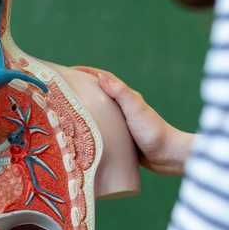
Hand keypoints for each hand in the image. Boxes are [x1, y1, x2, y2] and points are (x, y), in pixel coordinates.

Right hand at [75, 66, 194, 175]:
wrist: (169, 156)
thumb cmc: (154, 131)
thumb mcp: (135, 109)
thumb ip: (120, 93)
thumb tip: (100, 76)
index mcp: (126, 97)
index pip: (102, 79)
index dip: (84, 73)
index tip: (65, 72)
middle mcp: (123, 108)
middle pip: (97, 95)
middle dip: (80, 91)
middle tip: (59, 94)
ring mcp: (122, 123)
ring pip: (98, 113)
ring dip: (83, 111)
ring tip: (64, 115)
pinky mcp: (122, 139)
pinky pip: (102, 130)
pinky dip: (91, 129)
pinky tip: (81, 137)